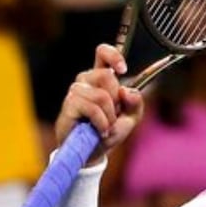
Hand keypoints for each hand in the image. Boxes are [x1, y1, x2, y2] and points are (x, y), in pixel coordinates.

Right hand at [55, 45, 143, 166]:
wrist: (92, 153)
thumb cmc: (108, 132)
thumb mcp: (130, 118)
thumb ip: (136, 103)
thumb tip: (127, 90)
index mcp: (100, 78)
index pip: (102, 53)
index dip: (113, 55)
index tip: (122, 69)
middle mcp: (86, 80)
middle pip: (106, 75)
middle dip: (116, 100)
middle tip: (113, 116)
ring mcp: (76, 91)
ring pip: (101, 95)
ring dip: (109, 116)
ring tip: (105, 127)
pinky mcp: (69, 105)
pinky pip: (93, 108)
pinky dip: (101, 122)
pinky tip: (99, 131)